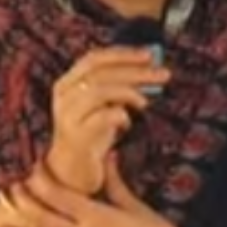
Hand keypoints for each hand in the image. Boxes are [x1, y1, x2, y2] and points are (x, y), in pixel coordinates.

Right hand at [44, 48, 169, 194]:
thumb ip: (119, 86)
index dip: (123, 54)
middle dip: (135, 72)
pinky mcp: (76, 136)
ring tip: (145, 102)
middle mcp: (64, 96)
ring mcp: (68, 116)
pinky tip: (127, 123)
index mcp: (68, 83)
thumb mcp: (103, 105)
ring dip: (128, 92)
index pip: (94, 59)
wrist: (70, 172)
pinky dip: (121, 115)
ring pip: (99, 91)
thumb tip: (150, 67)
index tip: (149, 55)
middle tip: (162, 74)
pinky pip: (102, 117)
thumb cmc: (91, 134)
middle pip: (101, 73)